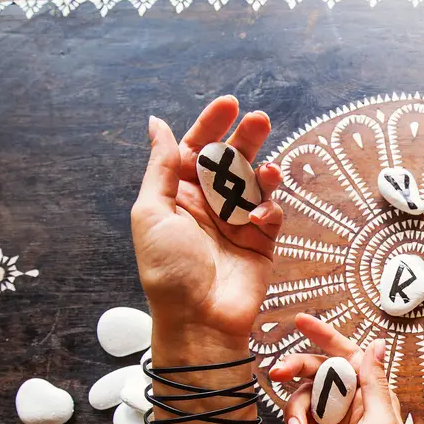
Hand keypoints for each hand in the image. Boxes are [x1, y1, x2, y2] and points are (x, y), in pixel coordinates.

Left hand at [131, 96, 283, 344]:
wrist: (199, 320)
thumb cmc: (168, 271)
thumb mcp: (152, 212)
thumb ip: (160, 166)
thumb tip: (157, 123)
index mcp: (178, 195)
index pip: (195, 148)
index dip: (211, 124)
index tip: (229, 104)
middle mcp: (208, 205)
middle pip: (230, 160)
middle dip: (245, 138)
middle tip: (260, 120)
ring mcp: (236, 223)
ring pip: (255, 183)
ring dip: (263, 170)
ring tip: (268, 167)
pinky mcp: (260, 242)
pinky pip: (271, 213)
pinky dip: (269, 207)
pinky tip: (261, 214)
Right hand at [269, 314, 410, 423]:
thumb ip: (375, 384)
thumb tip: (376, 344)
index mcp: (373, 396)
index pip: (347, 355)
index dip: (325, 335)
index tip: (300, 320)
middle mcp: (353, 404)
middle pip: (319, 372)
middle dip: (297, 368)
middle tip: (276, 371)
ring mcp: (334, 422)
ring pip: (304, 397)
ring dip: (296, 411)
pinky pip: (299, 421)